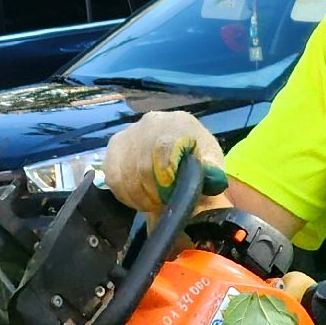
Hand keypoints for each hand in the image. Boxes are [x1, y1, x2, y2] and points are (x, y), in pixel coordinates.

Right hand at [102, 111, 227, 216]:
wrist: (180, 155)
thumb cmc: (198, 161)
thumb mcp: (212, 165)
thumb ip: (212, 169)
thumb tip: (209, 174)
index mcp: (178, 123)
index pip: (163, 146)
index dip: (164, 173)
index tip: (169, 192)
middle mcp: (150, 122)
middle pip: (142, 164)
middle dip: (153, 192)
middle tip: (163, 202)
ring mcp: (128, 133)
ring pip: (125, 174)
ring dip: (139, 196)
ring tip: (153, 202)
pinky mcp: (113, 147)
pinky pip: (113, 177)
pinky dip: (125, 194)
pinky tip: (139, 198)